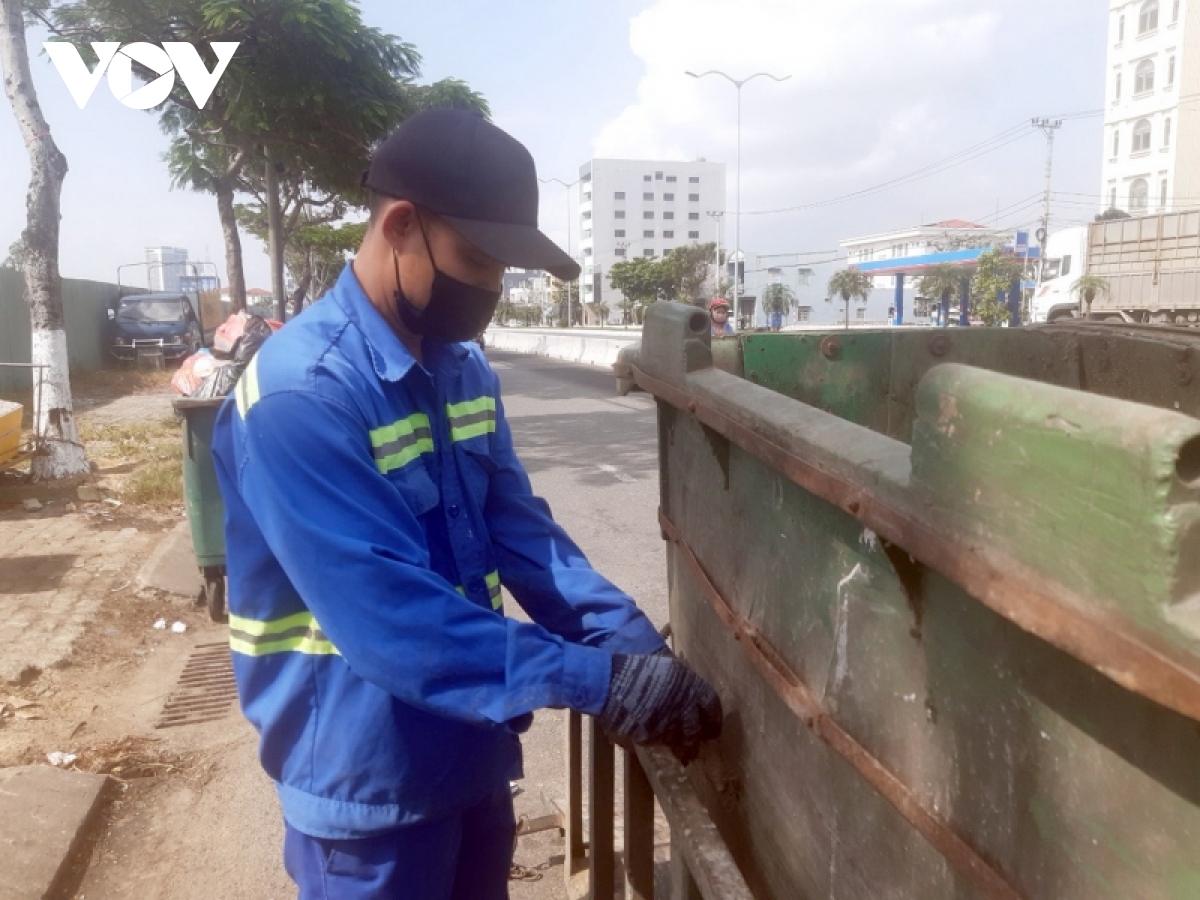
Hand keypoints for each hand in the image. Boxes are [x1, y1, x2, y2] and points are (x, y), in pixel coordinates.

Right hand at [596, 653, 721, 757]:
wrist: (608, 681)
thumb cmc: (636, 669)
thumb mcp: (667, 669)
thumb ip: (684, 685)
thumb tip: (694, 701)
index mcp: (689, 685)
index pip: (711, 706)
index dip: (714, 719)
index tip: (713, 727)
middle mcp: (682, 706)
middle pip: (698, 730)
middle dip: (699, 737)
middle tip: (699, 742)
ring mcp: (665, 723)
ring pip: (680, 740)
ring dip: (681, 744)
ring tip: (681, 749)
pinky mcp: (649, 735)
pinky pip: (660, 742)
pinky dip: (661, 742)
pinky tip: (658, 738)